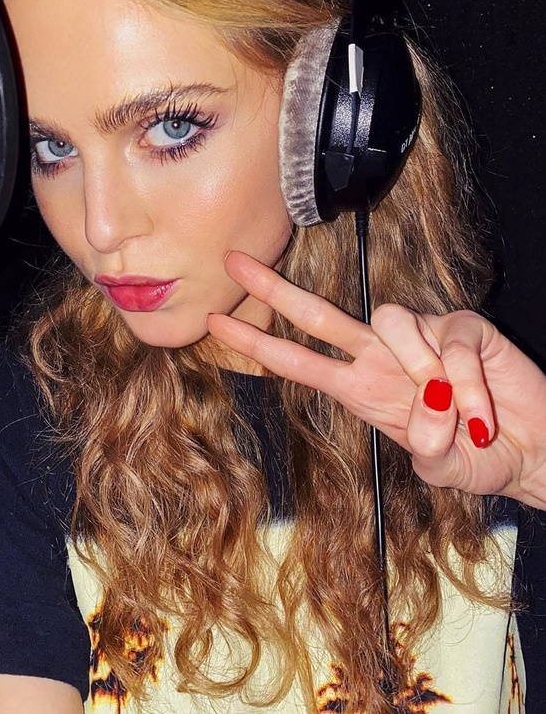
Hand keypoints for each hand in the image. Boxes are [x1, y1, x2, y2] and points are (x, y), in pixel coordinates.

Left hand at [206, 251, 545, 509]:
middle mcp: (382, 357)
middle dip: (273, 289)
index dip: (256, 342)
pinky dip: (469, 383)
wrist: (530, 448)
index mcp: (362, 389)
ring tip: (455, 413)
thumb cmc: (478, 454)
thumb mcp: (443, 466)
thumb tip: (428, 425)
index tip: (215, 323)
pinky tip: (483, 410)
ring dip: (422, 373)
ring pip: (390, 321)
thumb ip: (430, 452)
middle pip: (318, 314)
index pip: (297, 361)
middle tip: (233, 262)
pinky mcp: (462, 328)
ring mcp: (421, 338)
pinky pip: (452, 342)